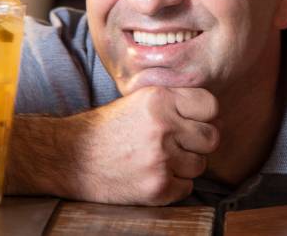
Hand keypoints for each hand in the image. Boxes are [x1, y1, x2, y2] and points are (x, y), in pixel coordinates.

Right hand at [6, 86, 219, 205]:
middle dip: (199, 142)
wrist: (71, 158)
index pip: (210, 105)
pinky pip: (187, 187)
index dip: (205, 115)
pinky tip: (152, 174)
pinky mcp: (158, 187)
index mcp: (159, 99)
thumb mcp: (138, 100)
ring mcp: (161, 159)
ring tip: (159, 159)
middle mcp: (163, 126)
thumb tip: (215, 117)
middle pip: (212, 137)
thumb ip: (174, 102)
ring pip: (200, 164)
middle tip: (179, 144)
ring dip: (185, 165)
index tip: (194, 121)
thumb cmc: (106, 129)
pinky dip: (174, 184)